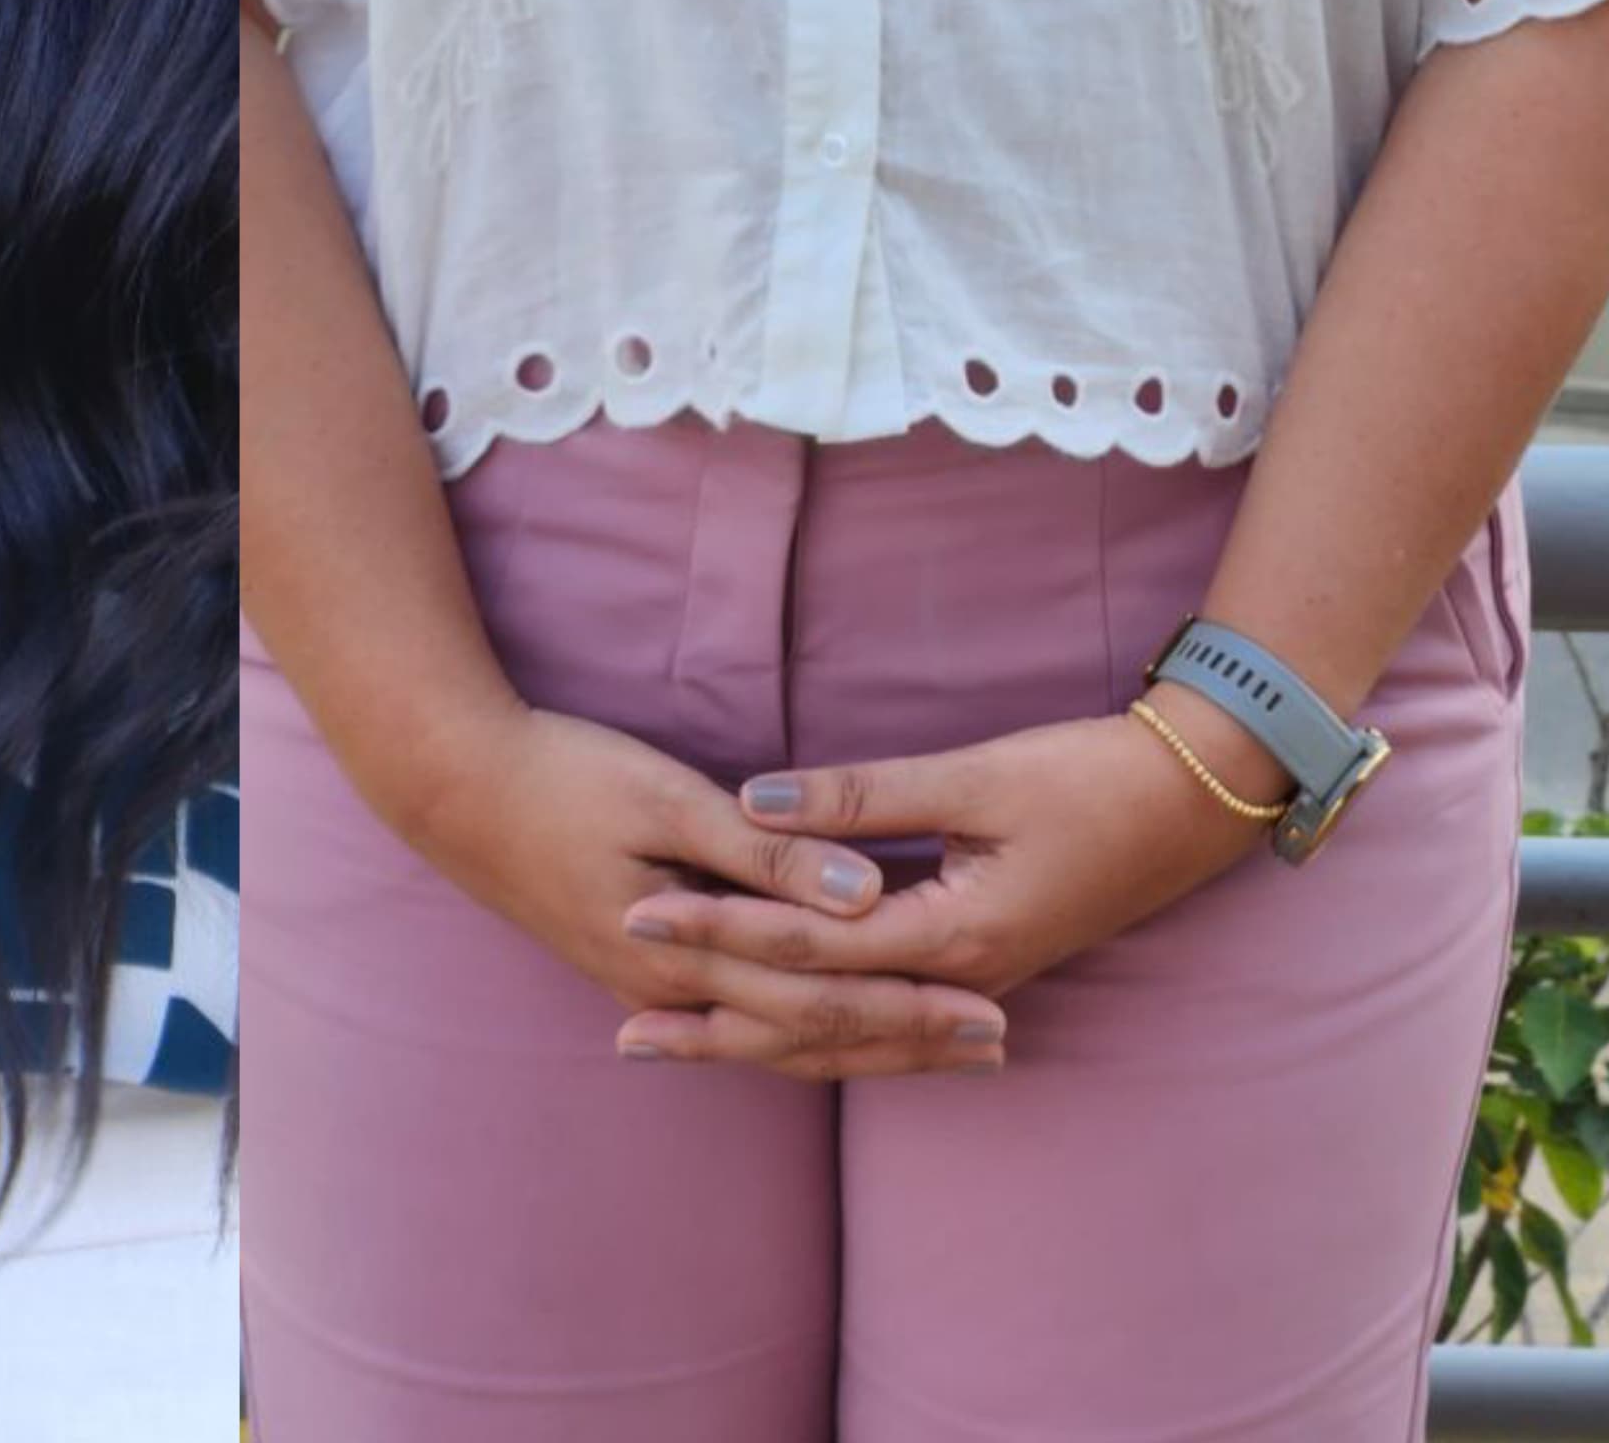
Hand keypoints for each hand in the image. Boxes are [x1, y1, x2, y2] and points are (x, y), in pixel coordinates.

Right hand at [406, 702, 1017, 1081]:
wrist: (450, 785)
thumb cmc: (559, 772)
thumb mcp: (665, 796)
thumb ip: (768, 854)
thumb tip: (868, 897)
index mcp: (689, 951)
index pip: (827, 996)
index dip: (914, 1007)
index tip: (993, 1012)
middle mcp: (673, 989)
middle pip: (812, 1031)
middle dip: (909, 1038)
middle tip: (996, 1044)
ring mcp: (647, 986)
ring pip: (774, 1038)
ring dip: (861, 1043)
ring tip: (936, 1048)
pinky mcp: (632, 967)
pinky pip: (734, 1023)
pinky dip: (791, 1036)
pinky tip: (816, 1039)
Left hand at [613, 712, 1273, 1066]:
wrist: (1194, 803)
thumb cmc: (1087, 777)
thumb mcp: (972, 776)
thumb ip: (860, 796)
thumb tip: (754, 802)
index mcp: (954, 934)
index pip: (808, 943)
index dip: (718, 929)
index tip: (637, 917)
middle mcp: (961, 978)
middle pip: (819, 1016)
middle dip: (720, 1017)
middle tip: (627, 1028)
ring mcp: (975, 982)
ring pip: (850, 1033)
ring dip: (762, 1040)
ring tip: (679, 1045)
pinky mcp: (980, 967)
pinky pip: (883, 1019)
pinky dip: (824, 1030)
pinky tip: (779, 1034)